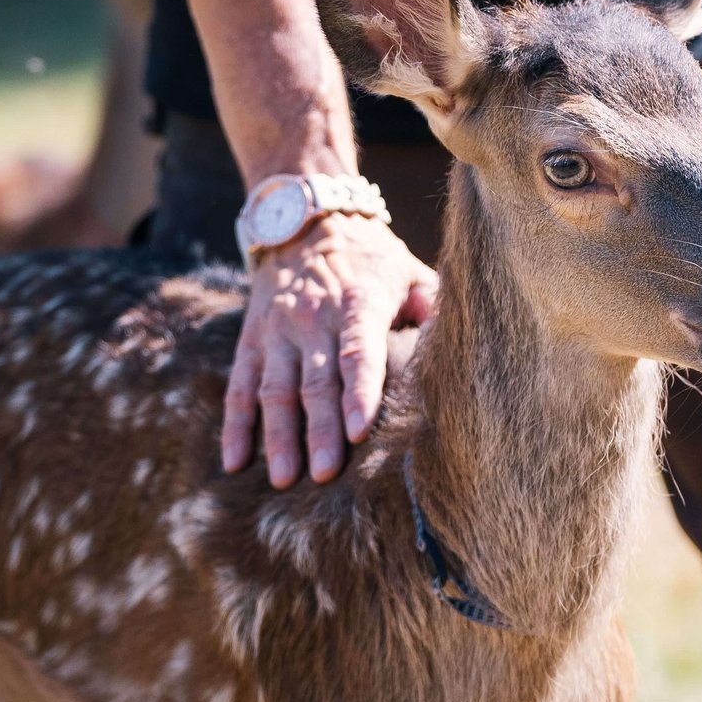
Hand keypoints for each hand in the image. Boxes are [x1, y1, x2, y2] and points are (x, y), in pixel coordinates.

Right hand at [223, 212, 438, 486]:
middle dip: (318, 430)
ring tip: (282, 480)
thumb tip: (467, 346)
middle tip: (323, 476)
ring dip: (277, 436)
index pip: (358, 352)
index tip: (360, 433)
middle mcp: (312, 319)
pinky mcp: (251, 340)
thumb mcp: (409, 270)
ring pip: (274, 389)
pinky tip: (234, 463)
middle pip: (314, 381)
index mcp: (357, 303)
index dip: (360, 393)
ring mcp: (277, 331)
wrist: (306, 221)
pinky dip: (235, 426)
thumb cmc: (372, 260)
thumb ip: (433, 308)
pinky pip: (239, 386)